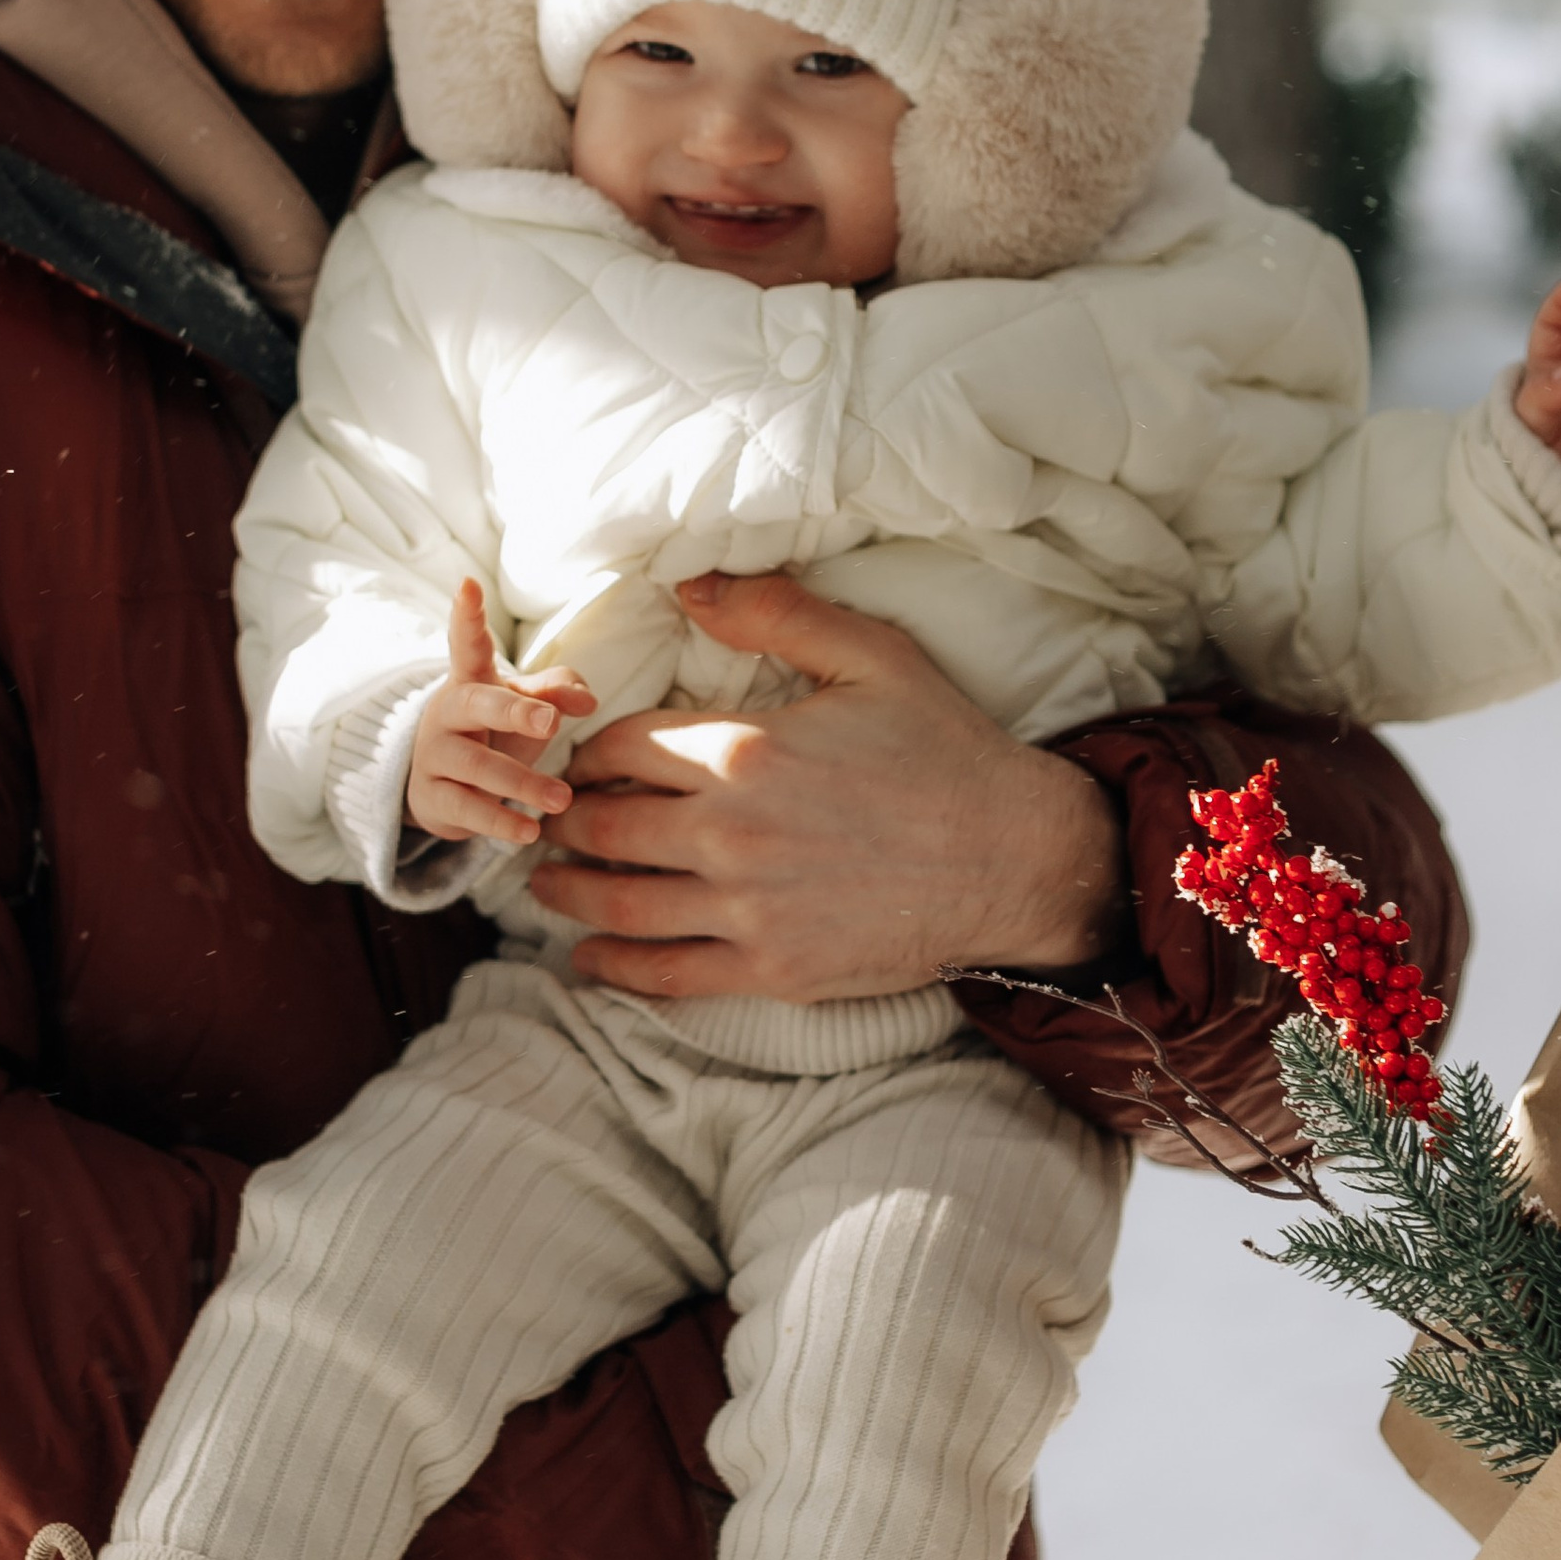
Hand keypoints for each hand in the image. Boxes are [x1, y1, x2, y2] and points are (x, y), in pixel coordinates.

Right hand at [406, 579, 595, 849]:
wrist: (441, 784)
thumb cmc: (493, 731)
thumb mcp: (524, 705)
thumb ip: (558, 691)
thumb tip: (588, 700)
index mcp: (471, 680)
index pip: (467, 643)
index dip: (467, 615)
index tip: (468, 584)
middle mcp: (448, 713)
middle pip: (477, 703)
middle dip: (513, 710)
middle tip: (551, 722)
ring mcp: (435, 755)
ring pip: (475, 765)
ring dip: (521, 783)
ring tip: (562, 799)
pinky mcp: (433, 797)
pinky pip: (466, 808)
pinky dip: (499, 821)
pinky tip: (529, 832)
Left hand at [526, 568, 1126, 1003]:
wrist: (1016, 859)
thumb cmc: (946, 751)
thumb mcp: (872, 656)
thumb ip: (777, 612)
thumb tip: (690, 586)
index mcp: (744, 751)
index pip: (621, 747)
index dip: (588, 751)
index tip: (580, 759)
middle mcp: (730, 833)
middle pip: (602, 827)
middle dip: (562, 820)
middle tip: (544, 818)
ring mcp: (747, 909)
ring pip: (618, 902)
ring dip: (566, 891)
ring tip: (547, 882)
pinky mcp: (771, 968)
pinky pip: (666, 973)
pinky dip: (614, 967)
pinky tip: (588, 956)